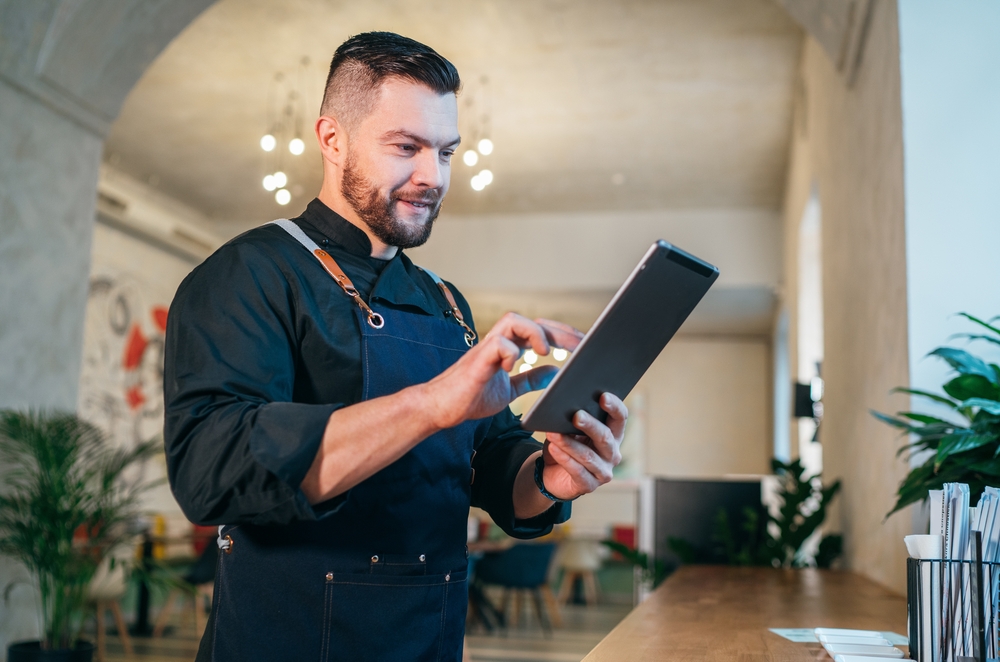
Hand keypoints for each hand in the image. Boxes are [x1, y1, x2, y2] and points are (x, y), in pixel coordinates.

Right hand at [422, 313, 583, 429]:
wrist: (441, 408)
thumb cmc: (469, 397)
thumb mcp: (508, 391)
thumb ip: (529, 379)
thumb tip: (553, 371)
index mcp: (507, 349)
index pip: (539, 331)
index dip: (561, 334)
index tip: (583, 345)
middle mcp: (498, 343)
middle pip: (532, 322)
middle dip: (558, 331)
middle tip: (580, 344)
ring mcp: (487, 348)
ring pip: (513, 320)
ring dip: (534, 332)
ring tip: (545, 351)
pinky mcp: (477, 359)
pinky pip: (497, 343)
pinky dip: (510, 351)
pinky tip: (514, 365)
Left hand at [541, 393, 626, 499]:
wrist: (552, 474)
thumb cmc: (565, 445)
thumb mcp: (569, 429)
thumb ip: (572, 418)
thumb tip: (564, 405)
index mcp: (613, 434)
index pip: (620, 418)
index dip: (614, 407)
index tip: (603, 396)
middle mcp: (613, 453)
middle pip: (605, 437)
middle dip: (590, 425)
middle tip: (576, 415)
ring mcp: (603, 472)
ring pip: (588, 455)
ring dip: (569, 443)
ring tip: (553, 432)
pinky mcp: (589, 485)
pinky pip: (577, 471)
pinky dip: (564, 459)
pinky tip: (553, 448)